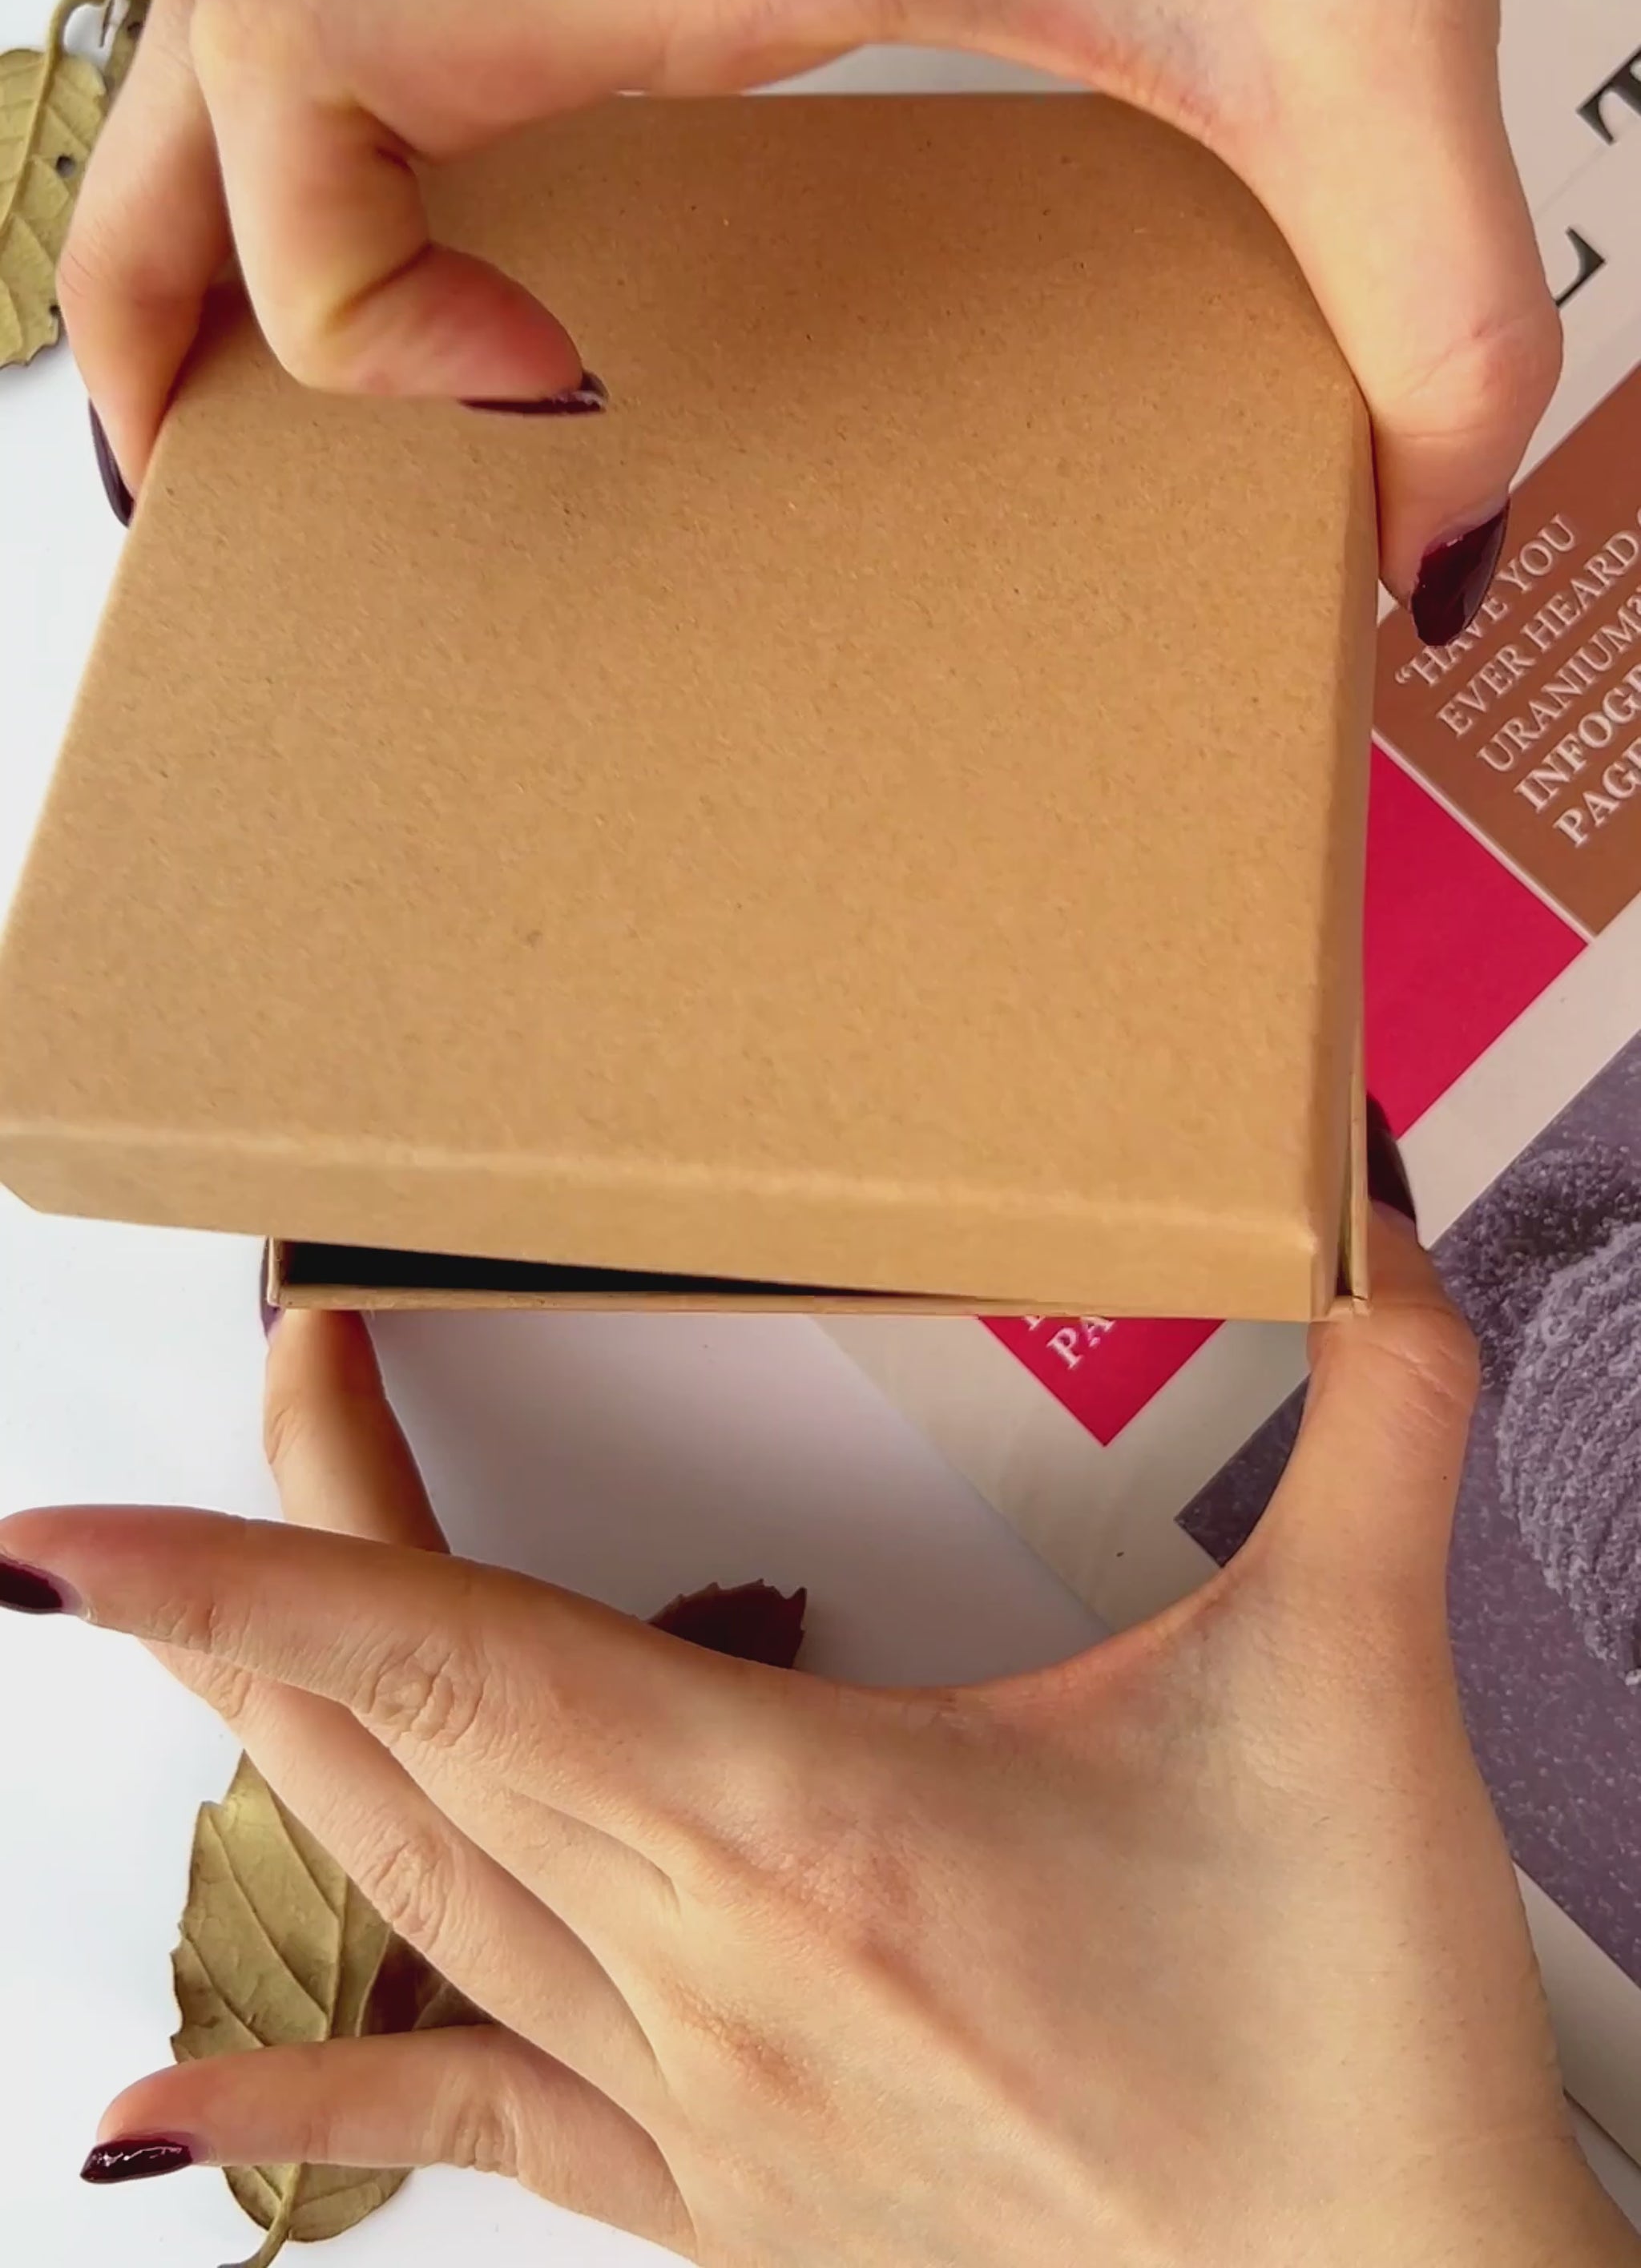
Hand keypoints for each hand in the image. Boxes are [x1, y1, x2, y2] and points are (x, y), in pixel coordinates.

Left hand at [3, 1224, 1634, 2266]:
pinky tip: (159, 2137)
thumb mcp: (1363, 1691)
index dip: (258, 1567)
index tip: (63, 1524)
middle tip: (266, 1379)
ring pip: (406, 1906)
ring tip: (143, 1637)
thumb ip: (1375, 1415)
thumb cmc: (1349, 2054)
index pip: (464, 1661)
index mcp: (814, 1830)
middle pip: (407, 1742)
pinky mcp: (725, 2206)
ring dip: (267, 1753)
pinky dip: (307, 2115)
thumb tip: (1369, 1209)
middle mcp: (708, 1971)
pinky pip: (470, 2137)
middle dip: (282, 1564)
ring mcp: (696, 2108)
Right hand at [63, 0, 1604, 627]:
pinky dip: (341, 13)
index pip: (301, 67)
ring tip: (258, 314)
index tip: (532, 387)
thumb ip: (1433, 314)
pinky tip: (438, 100)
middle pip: (208, 18)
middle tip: (194, 444)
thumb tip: (1420, 553)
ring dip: (210, 133)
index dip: (325, 279)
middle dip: (147, 261)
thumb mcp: (1384, 2)